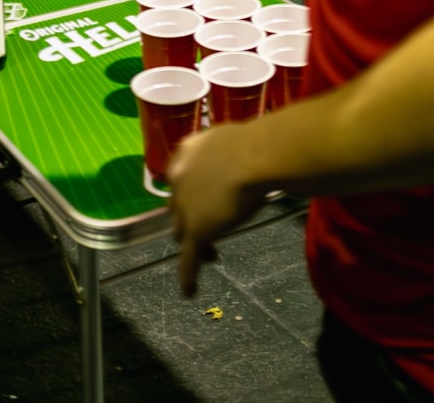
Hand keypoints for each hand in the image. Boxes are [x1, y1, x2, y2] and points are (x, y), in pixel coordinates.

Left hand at [167, 124, 270, 297]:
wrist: (255, 157)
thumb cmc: (254, 145)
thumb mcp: (233, 144)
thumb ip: (227, 155)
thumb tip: (245, 159)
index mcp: (186, 153)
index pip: (180, 178)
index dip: (190, 192)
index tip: (203, 199)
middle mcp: (179, 179)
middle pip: (178, 206)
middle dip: (191, 217)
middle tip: (212, 224)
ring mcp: (185, 207)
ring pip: (182, 232)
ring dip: (194, 242)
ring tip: (212, 254)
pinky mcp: (196, 231)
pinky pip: (188, 258)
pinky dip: (187, 275)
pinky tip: (189, 291)